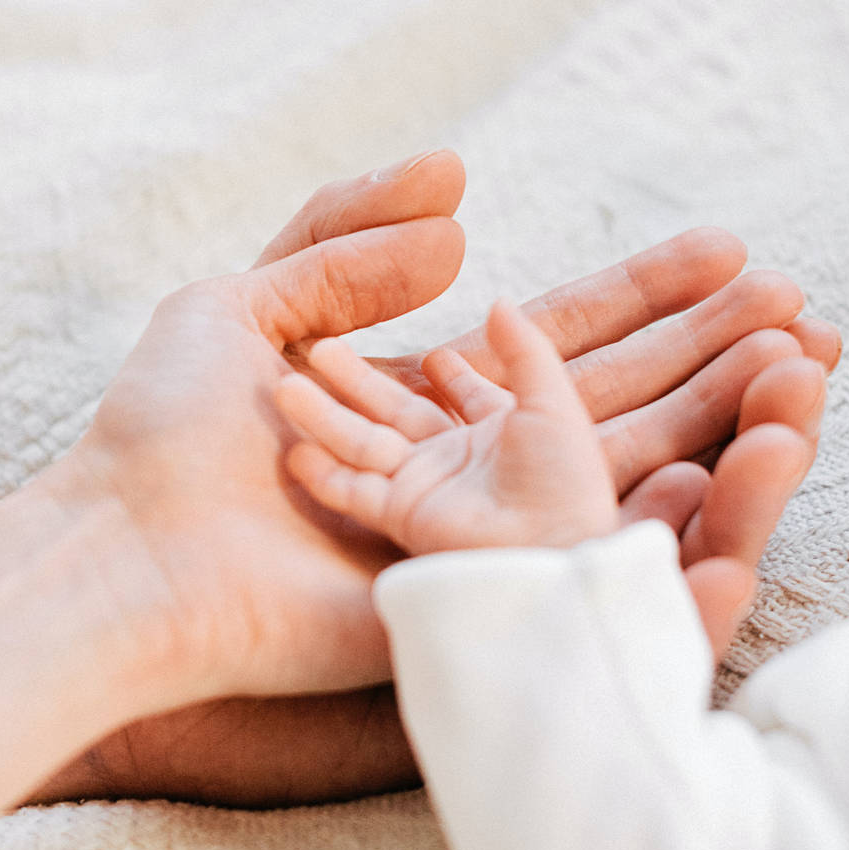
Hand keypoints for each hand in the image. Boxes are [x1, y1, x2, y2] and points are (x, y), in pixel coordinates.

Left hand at [31, 153, 838, 803]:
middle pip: (614, 409)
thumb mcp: (241, 304)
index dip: (648, 300)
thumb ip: (343, 243)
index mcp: (421, 405)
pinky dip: (667, 541)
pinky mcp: (472, 610)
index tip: (731, 255)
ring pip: (621, 486)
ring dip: (719, 437)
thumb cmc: (166, 435)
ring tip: (801, 386)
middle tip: (806, 314)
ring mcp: (475, 548)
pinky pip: (587, 578)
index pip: (563, 342)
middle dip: (710, 359)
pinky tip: (731, 482)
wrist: (126, 554)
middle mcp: (464, 475)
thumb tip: (465, 211)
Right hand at [278, 300, 619, 552]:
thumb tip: (498, 301)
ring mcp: (427, 487)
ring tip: (286, 383)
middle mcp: (457, 460)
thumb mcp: (550, 398)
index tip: (432, 356)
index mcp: (499, 430)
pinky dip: (324, 474)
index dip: (452, 377)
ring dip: (325, 415)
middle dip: (358, 381)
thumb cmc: (562, 478)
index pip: (465, 397)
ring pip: (364, 442)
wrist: (551, 548)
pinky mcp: (404, 515)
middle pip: (396, 411)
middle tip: (320, 348)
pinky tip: (295, 449)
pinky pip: (353, 491)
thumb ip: (523, 348)